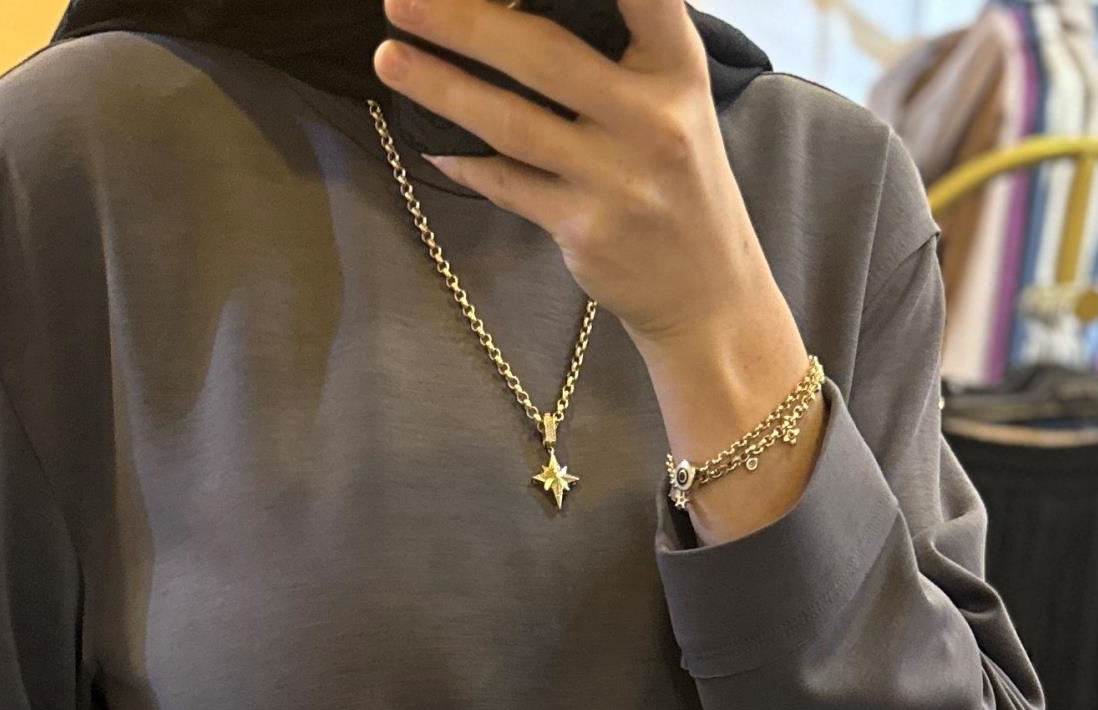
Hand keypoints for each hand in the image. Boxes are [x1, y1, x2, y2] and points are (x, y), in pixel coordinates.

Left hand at [371, 0, 824, 540]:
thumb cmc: (678, 181)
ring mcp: (618, 178)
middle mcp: (652, 119)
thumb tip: (514, 15)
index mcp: (678, 69)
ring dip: (441, 86)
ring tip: (388, 57)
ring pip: (511, 122)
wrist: (709, 294)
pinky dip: (465, 161)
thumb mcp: (676, 102)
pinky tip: (428, 140)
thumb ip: (623, 54)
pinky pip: (509, 185)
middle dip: (464, 22)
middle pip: (542, 53)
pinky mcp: (586, 230)